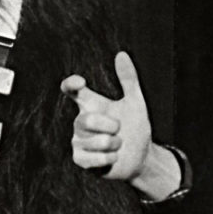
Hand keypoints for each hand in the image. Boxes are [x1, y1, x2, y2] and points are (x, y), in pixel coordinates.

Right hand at [61, 51, 151, 181]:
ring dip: (115, 144)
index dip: (71, 84)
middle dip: (110, 126)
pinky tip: (113, 157)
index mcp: (91, 105)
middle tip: (119, 130)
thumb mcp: (135, 102)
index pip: (71, 90)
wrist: (141, 156)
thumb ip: (129, 79)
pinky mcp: (80, 159)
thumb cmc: (135, 127)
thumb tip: (121, 54)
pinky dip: (110, 158)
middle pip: (87, 119)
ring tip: (118, 144)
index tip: (82, 82)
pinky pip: (94, 158)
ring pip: (96, 141)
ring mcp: (78, 141)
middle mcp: (80, 121)